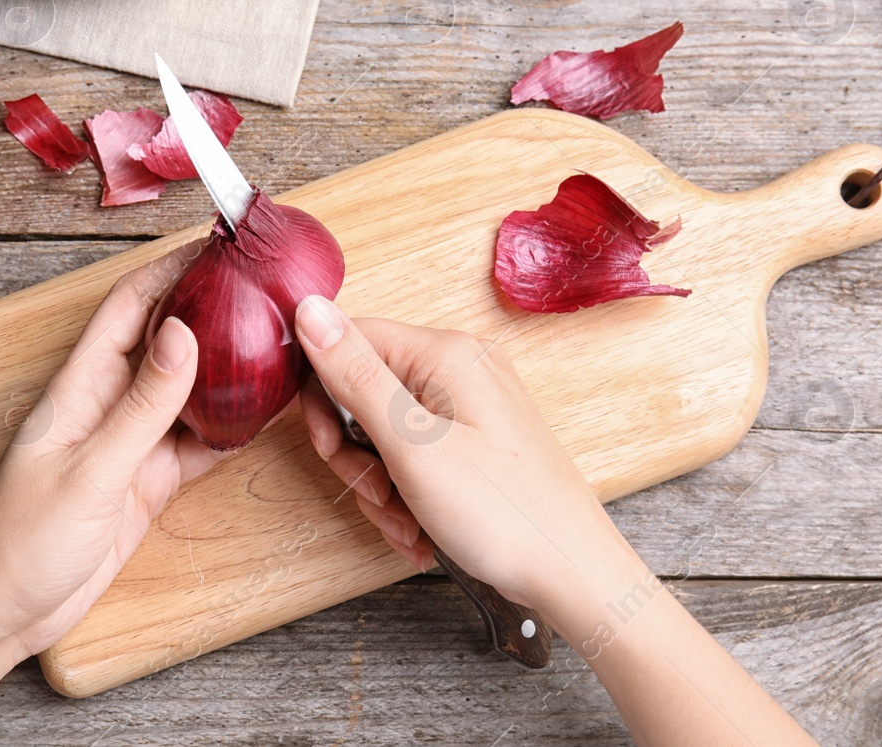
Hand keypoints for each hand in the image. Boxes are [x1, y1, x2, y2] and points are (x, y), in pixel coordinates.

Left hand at [0, 252, 226, 659]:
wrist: (2, 614)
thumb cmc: (21, 542)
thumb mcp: (91, 472)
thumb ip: (142, 407)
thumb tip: (184, 335)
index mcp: (81, 386)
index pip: (129, 307)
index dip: (170, 270)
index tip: (218, 247)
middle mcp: (107, 404)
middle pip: (166, 341)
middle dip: (209, 311)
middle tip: (263, 291)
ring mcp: (128, 444)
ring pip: (188, 392)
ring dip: (227, 372)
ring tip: (276, 345)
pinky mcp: (145, 482)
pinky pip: (196, 443)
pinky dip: (230, 429)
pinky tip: (264, 415)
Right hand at [293, 295, 633, 624]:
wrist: (572, 575)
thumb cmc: (505, 513)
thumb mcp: (412, 445)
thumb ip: (355, 374)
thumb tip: (308, 308)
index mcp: (444, 353)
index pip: (348, 341)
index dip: (323, 396)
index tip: (331, 448)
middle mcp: (460, 368)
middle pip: (363, 392)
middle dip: (357, 455)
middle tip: (378, 493)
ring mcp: (471, 406)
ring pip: (385, 434)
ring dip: (382, 488)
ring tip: (408, 524)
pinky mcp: (477, 441)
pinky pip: (416, 456)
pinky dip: (408, 496)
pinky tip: (423, 531)